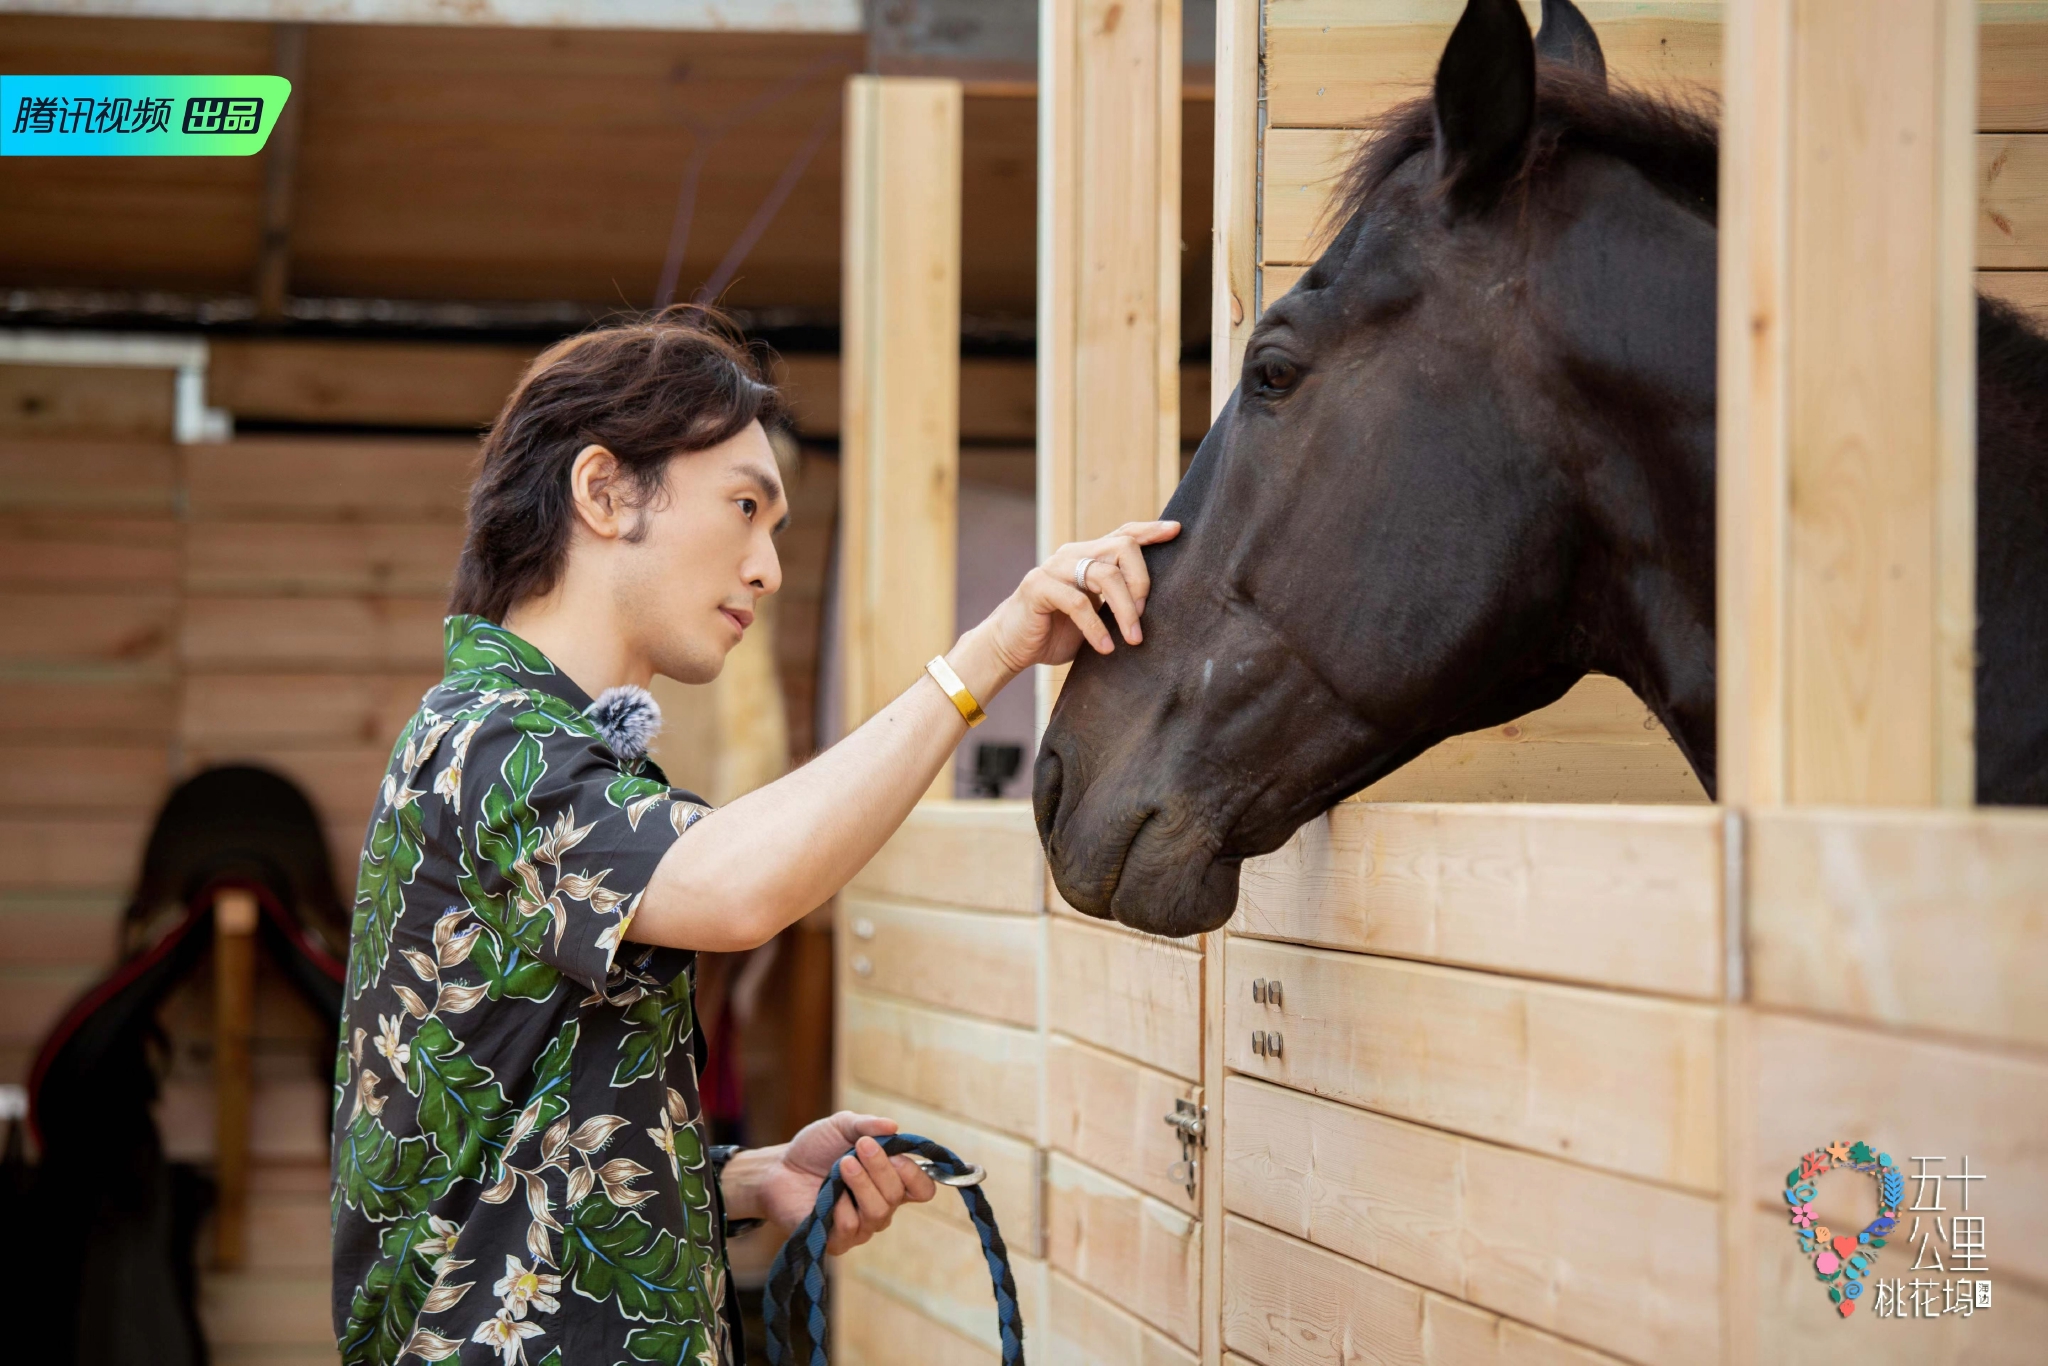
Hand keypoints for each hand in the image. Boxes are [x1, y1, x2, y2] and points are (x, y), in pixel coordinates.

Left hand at [717, 1111, 936, 1254]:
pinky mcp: (837, 1241)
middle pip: (898, 1196)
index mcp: (889, 1180)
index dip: (915, 1173)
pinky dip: (840, 1206)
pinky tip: (827, 1193)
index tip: (896, 1153)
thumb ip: (867, 1125)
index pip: (922, 1189)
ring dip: (862, 1184)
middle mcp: (881, 1206)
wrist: (778, 1169)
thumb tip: (893, 1126)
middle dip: (882, 1168)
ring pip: (878, 1213)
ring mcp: (860, 1226)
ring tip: (843, 1164)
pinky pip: (850, 1228)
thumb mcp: (842, 1126)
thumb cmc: (814, 1148)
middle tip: (860, 1147)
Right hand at [964, 520, 1181, 683]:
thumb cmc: (1056, 632)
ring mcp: (1054, 568)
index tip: (1176, 530)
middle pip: (1122, 547)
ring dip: (1125, 609)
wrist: (1011, 646)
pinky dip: (1096, 628)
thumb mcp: (1095, 614)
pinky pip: (1078, 603)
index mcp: (1088, 557)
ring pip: (1104, 574)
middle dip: (1142, 581)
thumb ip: (1116, 602)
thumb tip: (1155, 606)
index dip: (1150, 530)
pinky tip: (1105, 648)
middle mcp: (1072, 555)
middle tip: (1144, 616)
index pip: (1123, 534)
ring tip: (1133, 638)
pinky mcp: (1038, 587)